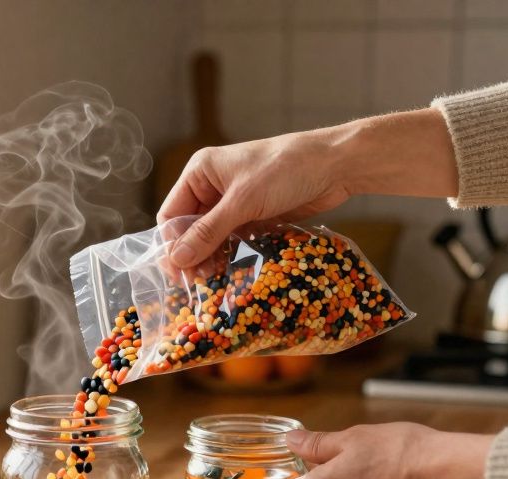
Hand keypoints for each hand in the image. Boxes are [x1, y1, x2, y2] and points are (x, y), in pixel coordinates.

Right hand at [157, 108, 458, 268]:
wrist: (335, 165)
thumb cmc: (286, 169)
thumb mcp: (243, 201)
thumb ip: (208, 231)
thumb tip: (177, 259)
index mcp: (201, 172)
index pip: (172, 214)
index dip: (172, 244)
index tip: (178, 274)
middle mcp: (213, 186)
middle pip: (190, 228)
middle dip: (192, 255)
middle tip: (197, 284)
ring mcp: (234, 201)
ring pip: (212, 237)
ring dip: (212, 258)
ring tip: (214, 282)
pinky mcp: (254, 214)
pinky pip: (234, 240)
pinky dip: (231, 256)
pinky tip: (232, 273)